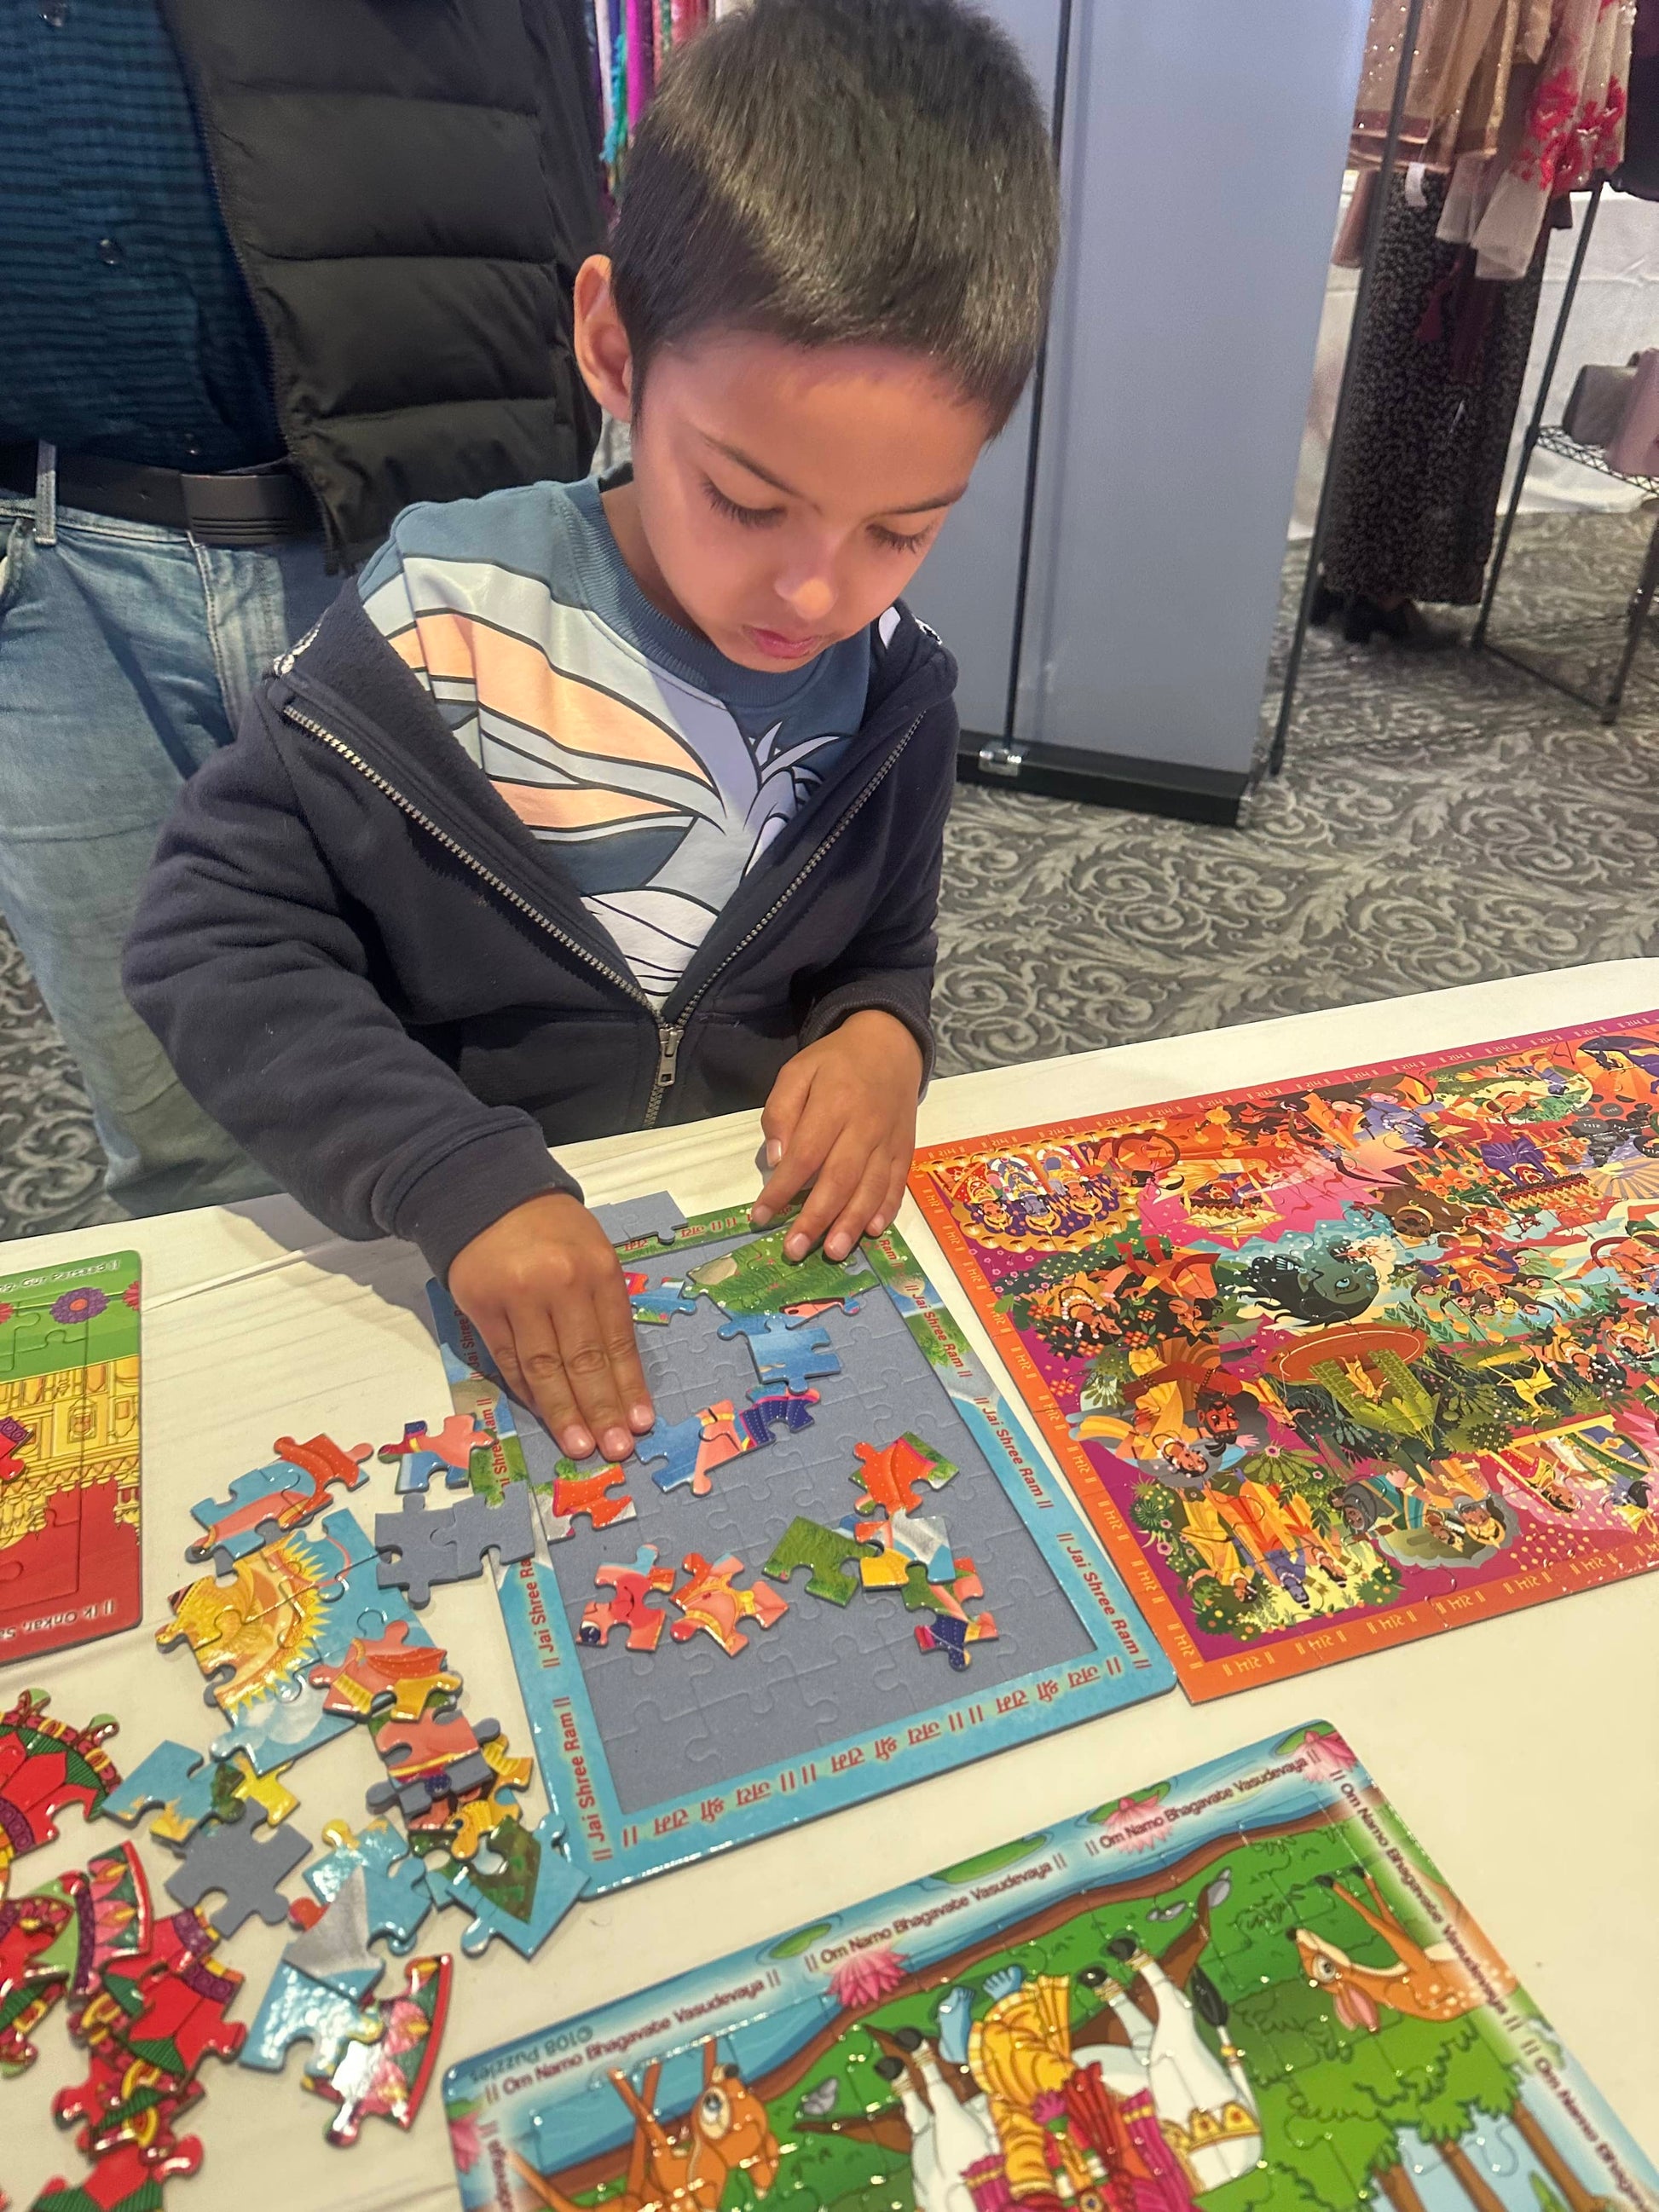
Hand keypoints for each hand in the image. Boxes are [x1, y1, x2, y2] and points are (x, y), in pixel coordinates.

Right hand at [447, 1192, 652, 1463]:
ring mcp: (517, 1297)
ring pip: (544, 1367)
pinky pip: (509, 1360)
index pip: (617, 1340)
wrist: (490, 1196)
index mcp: (598, 1270)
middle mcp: (560, 1284)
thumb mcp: (595, 1254)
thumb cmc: (553, 1231)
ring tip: (580, 1446)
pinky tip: (546, 1414)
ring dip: (564, 1412)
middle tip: (615, 1448)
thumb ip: (605, 1307)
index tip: (641, 1422)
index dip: (629, 1386)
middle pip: (583, 1359)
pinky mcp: (482, 1307)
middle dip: (601, 1409)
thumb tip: (619, 1377)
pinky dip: (528, 1391)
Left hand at [750, 1010, 922, 1261]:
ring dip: (851, 1223)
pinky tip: (872, 1231)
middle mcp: (865, 1126)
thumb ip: (781, 1112)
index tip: (761, 1216)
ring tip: (832, 1251)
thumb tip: (777, 1159)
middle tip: (794, 1250)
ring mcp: (889, 1140)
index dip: (782, 1190)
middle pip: (839, 1178)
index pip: (805, 1155)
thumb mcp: (797, 1071)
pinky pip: (897, 1183)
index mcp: (833, 1103)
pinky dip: (886, 1209)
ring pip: (871, 1187)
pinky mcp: (905, 1148)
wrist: (890, 1045)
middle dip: (816, 1218)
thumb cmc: (835, 1062)